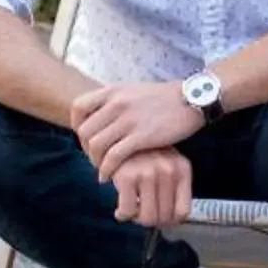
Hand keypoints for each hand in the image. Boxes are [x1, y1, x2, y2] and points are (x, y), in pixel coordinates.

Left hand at [72, 80, 202, 174]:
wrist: (190, 99)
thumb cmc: (163, 99)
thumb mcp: (133, 91)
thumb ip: (115, 101)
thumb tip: (99, 116)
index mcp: (113, 91)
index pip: (78, 107)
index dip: (77, 126)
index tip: (86, 138)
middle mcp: (117, 103)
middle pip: (85, 131)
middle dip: (86, 149)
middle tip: (95, 158)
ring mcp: (128, 120)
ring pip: (96, 145)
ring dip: (95, 162)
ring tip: (102, 169)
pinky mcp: (141, 136)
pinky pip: (114, 157)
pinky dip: (107, 169)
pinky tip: (109, 176)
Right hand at [108, 147, 192, 227]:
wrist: (116, 134)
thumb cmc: (142, 153)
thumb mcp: (165, 164)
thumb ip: (172, 188)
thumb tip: (171, 221)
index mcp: (182, 168)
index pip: (183, 212)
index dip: (170, 222)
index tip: (160, 220)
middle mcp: (168, 170)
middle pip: (165, 217)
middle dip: (152, 221)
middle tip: (142, 215)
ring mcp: (149, 173)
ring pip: (148, 218)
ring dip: (137, 219)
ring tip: (133, 211)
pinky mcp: (127, 176)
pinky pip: (128, 211)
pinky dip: (123, 214)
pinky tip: (121, 208)